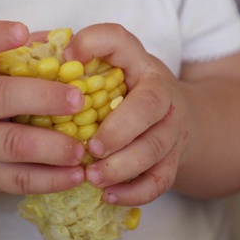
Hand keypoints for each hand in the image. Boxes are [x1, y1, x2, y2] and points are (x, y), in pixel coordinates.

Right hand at [0, 21, 85, 196]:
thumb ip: (22, 56)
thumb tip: (69, 41)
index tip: (21, 30)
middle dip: (42, 98)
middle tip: (78, 99)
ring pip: (12, 145)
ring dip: (52, 147)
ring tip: (81, 148)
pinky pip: (18, 180)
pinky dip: (50, 180)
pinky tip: (75, 174)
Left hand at [64, 23, 192, 205]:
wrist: (175, 114)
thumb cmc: (132, 87)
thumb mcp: (114, 60)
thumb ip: (90, 48)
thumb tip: (65, 55)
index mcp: (141, 64)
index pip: (122, 43)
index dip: (95, 45)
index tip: (69, 59)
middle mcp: (163, 95)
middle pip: (149, 108)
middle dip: (118, 130)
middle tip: (90, 147)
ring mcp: (171, 131)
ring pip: (154, 151)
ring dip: (121, 167)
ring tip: (92, 177)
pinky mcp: (173, 161)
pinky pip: (159, 181)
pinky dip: (135, 193)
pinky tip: (109, 196)